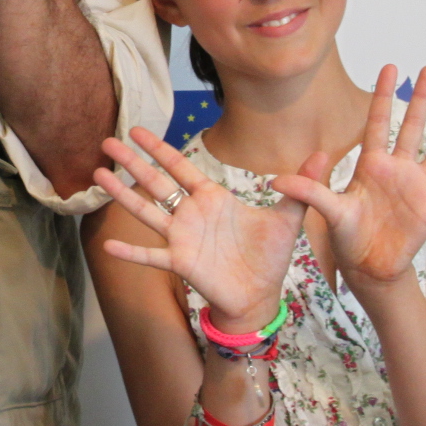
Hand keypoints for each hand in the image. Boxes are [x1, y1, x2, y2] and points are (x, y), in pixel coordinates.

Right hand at [92, 127, 303, 333]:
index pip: (180, 167)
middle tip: (107, 141)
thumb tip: (326, 153)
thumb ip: (302, 185)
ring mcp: (182, 238)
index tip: (138, 130)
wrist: (261, 296)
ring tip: (99, 175)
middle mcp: (191, 214)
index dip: (159, 148)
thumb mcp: (290, 217)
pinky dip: (131, 251)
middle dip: (132, 161)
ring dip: (123, 194)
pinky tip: (108, 245)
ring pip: (147, 211)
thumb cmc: (271, 257)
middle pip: (156, 182)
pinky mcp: (180, 263)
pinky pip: (151, 256)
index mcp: (212, 198)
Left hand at [270, 67, 425, 299]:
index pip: (378, 122)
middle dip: (422, 97)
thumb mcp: (327, 212)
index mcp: (372, 165)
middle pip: (413, 126)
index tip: (391, 67)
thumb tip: (274, 181)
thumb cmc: (347, 236)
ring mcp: (418, 188)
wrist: (367, 265)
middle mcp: (398, 170)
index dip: (383, 95)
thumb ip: (309, 192)